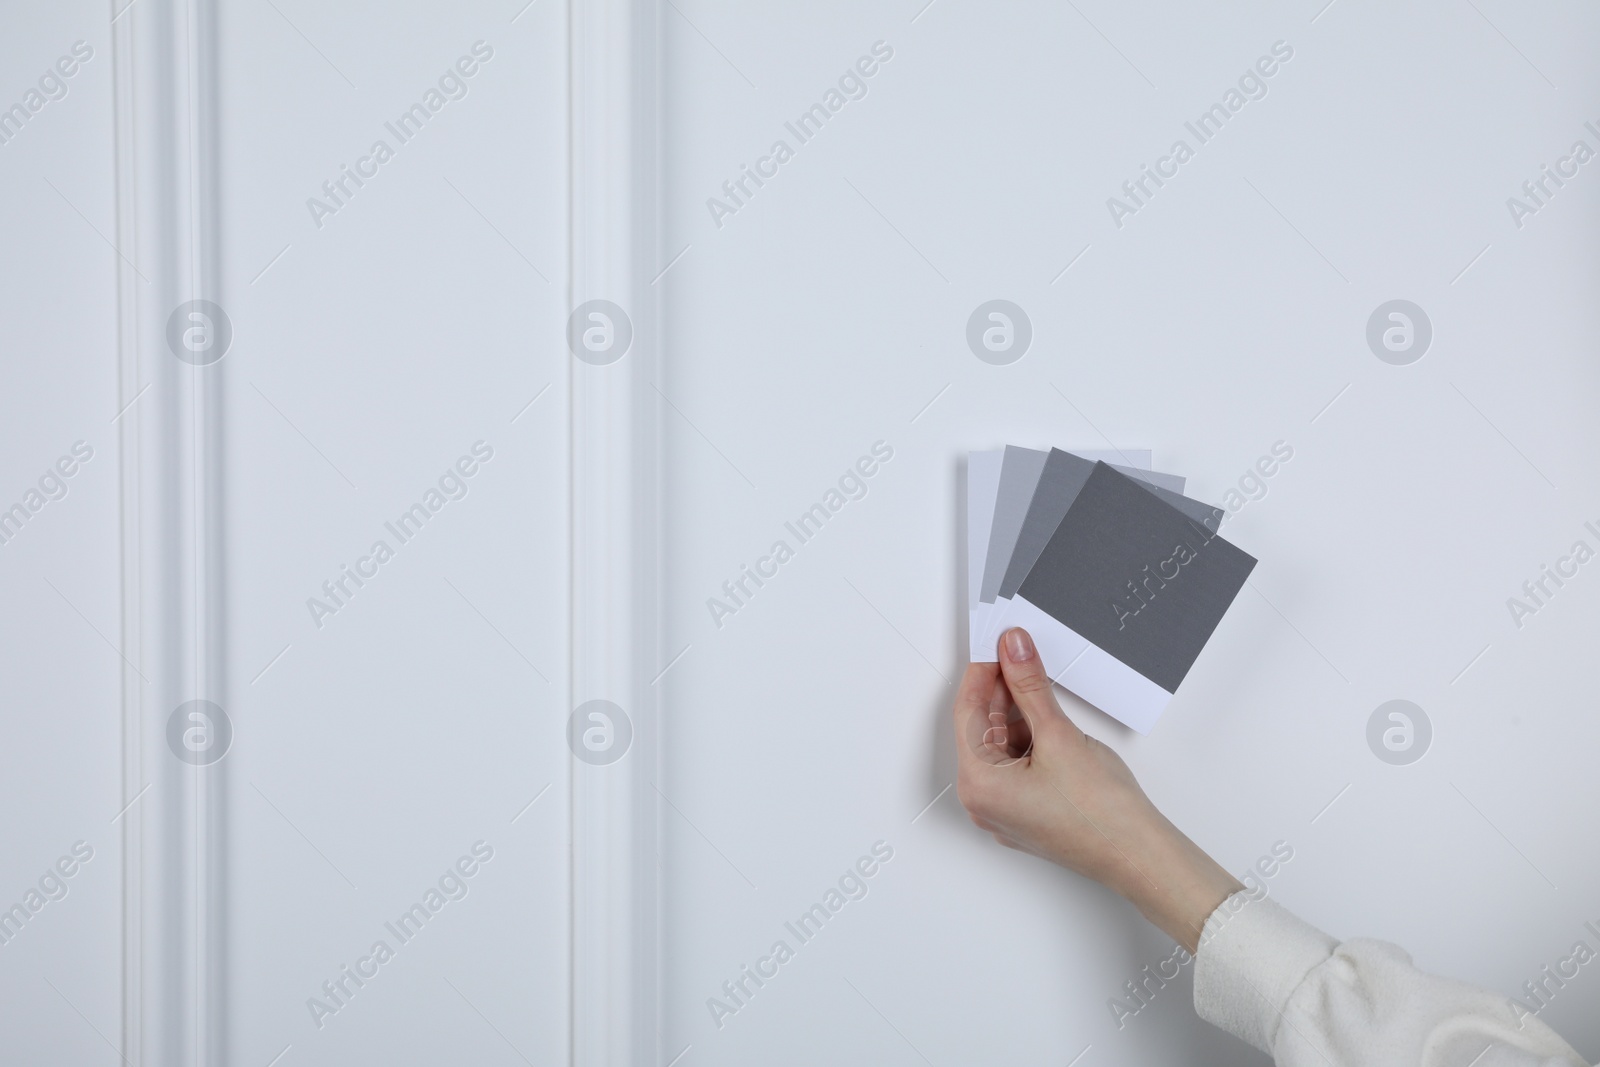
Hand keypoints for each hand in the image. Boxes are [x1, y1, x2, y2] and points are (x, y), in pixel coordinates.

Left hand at [953, 627, 1241, 952]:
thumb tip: (1013, 650)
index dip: (983, 673)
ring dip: (1018, 713)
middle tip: (1020, 655)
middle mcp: (984, 802)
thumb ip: (1030, 686)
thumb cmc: (1101, 813)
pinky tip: (1048, 717)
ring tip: (1038, 682)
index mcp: (979, 785)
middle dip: (1002, 691)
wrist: (1139, 855)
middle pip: (983, 730)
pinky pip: (1017, 765)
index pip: (967, 713)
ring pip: (1002, 746)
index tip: (998, 646)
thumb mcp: (1058, 734)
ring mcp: (1006, 810)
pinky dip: (1030, 738)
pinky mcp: (1028, 812)